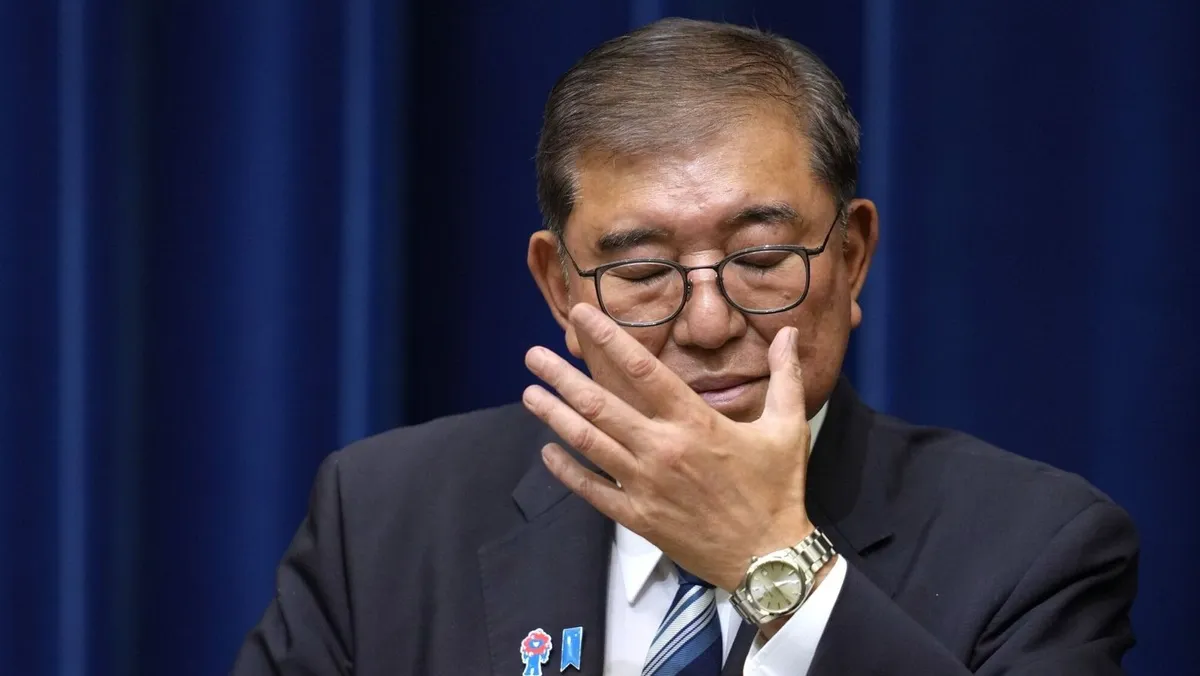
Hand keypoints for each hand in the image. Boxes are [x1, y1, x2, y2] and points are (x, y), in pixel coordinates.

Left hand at [521, 303, 815, 590]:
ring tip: (529, 394)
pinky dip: (568, 471)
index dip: (608, 339)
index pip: (643, 370)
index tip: (582, 316)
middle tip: (533, 355)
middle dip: (562, 377)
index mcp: (695, 423)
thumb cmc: (777, 490)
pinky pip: (593, 491)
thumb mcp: (787, 428)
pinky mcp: (638, 517)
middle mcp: (662, 449)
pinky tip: (547, 453)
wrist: (768, 559)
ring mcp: (645, 485)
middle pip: (600, 405)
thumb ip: (785, 376)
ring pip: (589, 443)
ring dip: (555, 417)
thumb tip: (790, 333)